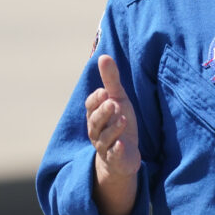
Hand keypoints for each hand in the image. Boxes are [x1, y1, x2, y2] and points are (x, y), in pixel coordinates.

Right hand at [86, 54, 140, 214]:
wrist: (123, 155)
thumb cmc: (118, 122)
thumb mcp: (118, 100)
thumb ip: (111, 80)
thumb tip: (103, 55)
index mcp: (95, 115)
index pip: (91, 106)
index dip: (96, 99)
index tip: (105, 92)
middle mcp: (96, 130)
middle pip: (95, 121)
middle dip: (103, 112)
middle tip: (113, 103)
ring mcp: (105, 146)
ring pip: (105, 138)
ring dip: (113, 128)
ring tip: (122, 119)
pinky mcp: (116, 159)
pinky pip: (114, 155)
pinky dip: (117, 150)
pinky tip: (122, 144)